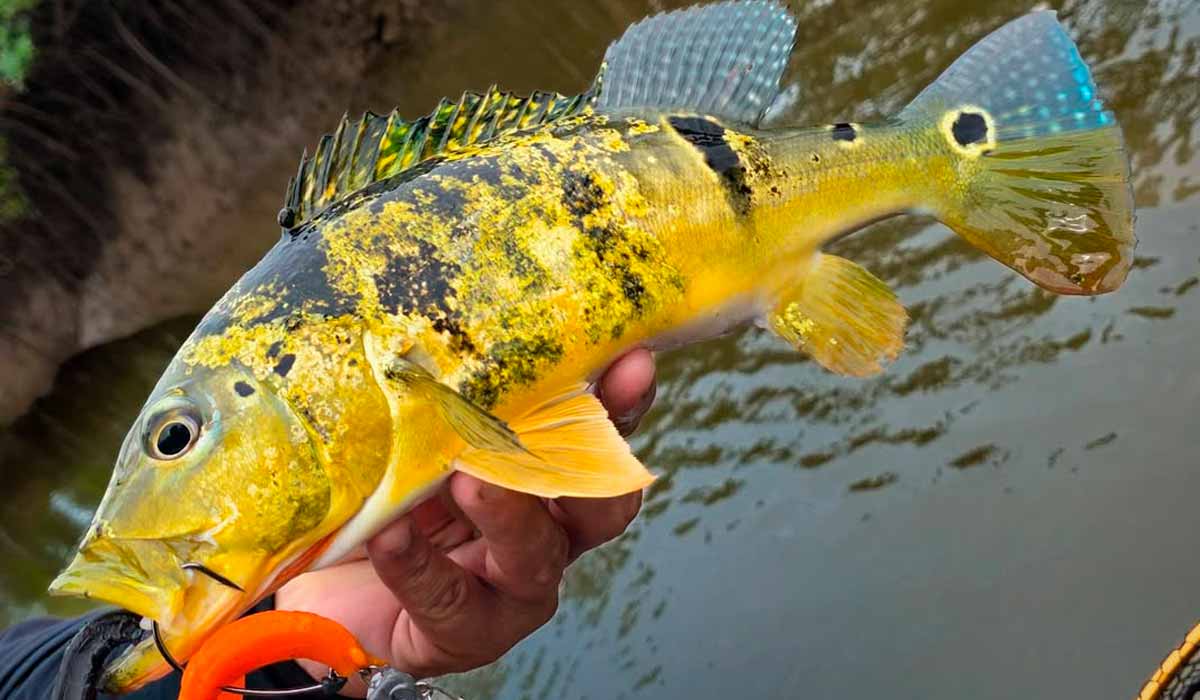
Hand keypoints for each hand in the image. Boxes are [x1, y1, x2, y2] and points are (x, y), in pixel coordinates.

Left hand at [275, 349, 656, 691]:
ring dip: (507, 513)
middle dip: (590, 459)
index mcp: (550, 477)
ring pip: (535, 554)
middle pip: (601, 503)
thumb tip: (435, 318)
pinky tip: (390, 536)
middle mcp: (549, 533)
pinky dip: (418, 565)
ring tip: (468, 479)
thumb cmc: (389, 496)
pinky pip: (447, 598)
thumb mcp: (419, 437)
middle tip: (558, 415)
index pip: (601, 435)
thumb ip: (445, 397)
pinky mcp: (466, 632)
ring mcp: (514, 589)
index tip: (630, 359)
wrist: (328, 585)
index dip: (621, 401)